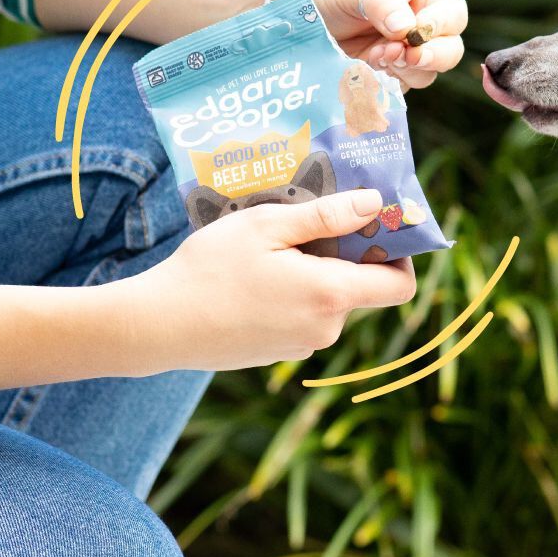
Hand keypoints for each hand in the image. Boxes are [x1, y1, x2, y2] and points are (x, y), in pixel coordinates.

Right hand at [117, 189, 415, 372]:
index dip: (400, 255)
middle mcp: (325, 328)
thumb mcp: (268, 226)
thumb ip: (326, 215)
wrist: (157, 325)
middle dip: (342, 253)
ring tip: (269, 247)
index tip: (376, 228)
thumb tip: (375, 203)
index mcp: (331, 295)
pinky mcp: (277, 353)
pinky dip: (291, 294)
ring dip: (312, 271)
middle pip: (359, 287)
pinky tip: (252, 276)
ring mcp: (301, 346)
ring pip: (327, 300)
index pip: (399, 286)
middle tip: (303, 221)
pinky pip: (302, 316)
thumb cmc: (210, 269)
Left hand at [273, 0, 466, 89]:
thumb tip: (405, 28)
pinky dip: (383, 84)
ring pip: (426, 75)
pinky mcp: (388, 79)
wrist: (296, 18)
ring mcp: (407, 56)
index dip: (440, 26)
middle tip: (403, 55)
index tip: (414, 31)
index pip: (452, 14)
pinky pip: (397, 90)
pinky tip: (363, 70)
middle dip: (429, 56)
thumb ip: (382, 1)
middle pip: (450, 51)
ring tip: (375, 56)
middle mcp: (423, 28)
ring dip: (403, 71)